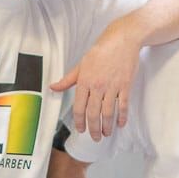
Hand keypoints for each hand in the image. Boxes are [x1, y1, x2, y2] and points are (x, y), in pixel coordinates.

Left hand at [51, 21, 140, 140]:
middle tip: (94, 138)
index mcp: (84, 81)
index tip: (81, 129)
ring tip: (106, 134)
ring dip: (107, 126)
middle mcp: (98, 86)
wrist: (123, 39)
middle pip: (93, 113)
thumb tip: (53, 87)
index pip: (79, 107)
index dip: (79, 121)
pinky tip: (121, 124)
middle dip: (93, 129)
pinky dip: (122, 117)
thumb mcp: (81, 64)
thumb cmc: (101, 50)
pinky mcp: (125, 85)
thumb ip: (68, 79)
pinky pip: (123, 105)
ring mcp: (113, 86)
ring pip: (108, 112)